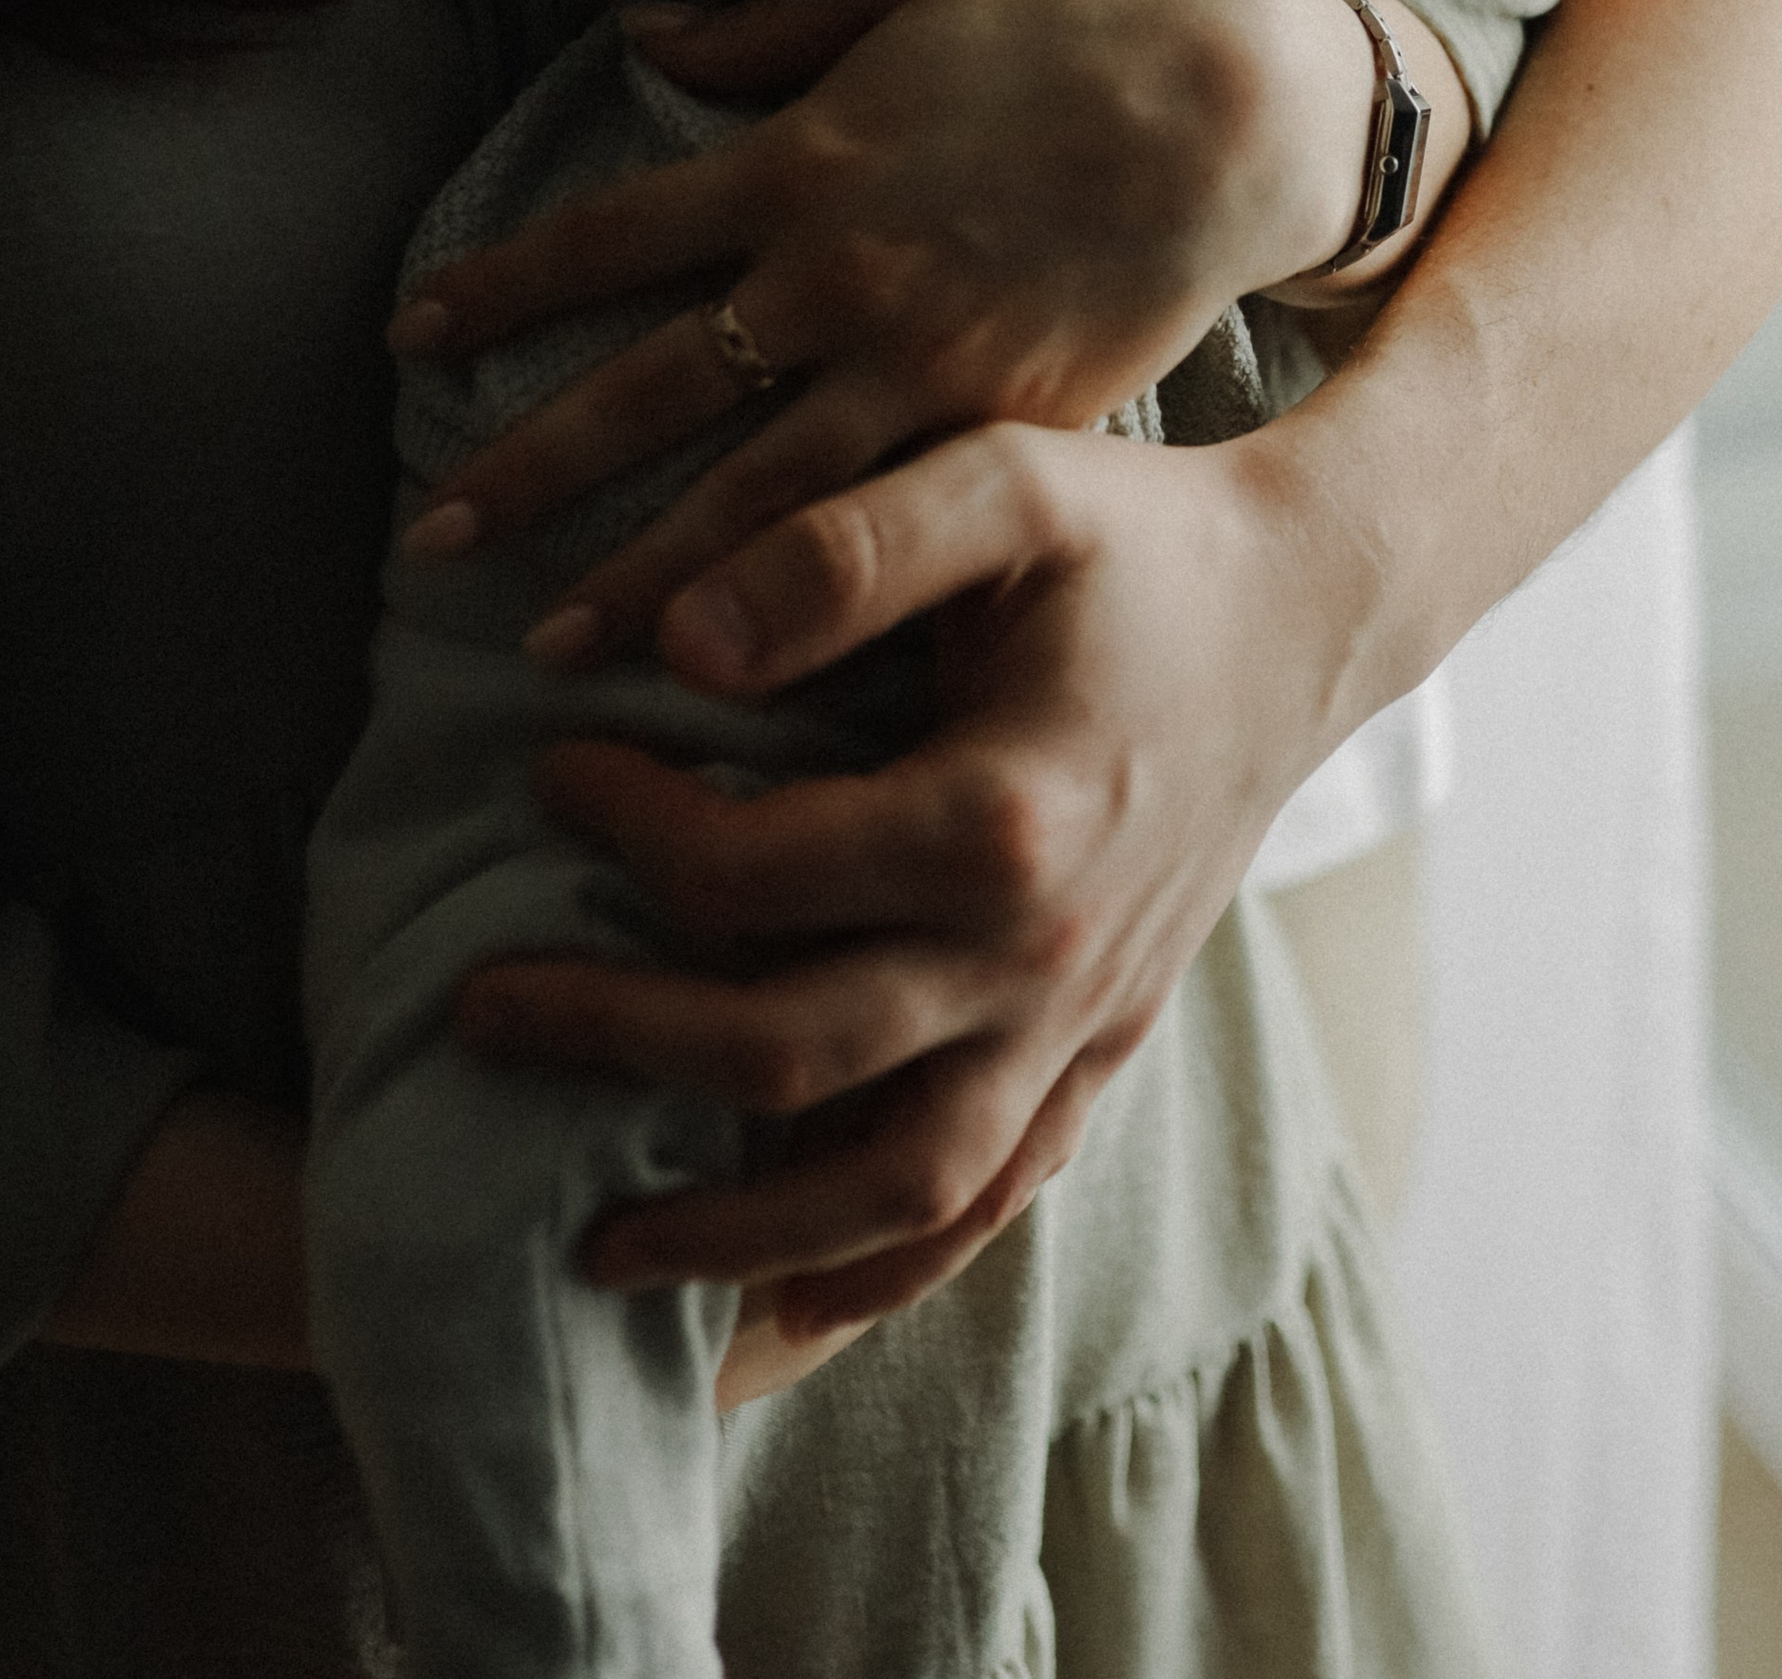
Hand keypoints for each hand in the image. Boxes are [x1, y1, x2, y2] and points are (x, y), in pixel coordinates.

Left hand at [391, 0, 1427, 642]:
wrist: (1239, 106)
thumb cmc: (1068, 18)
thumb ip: (760, 22)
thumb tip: (638, 35)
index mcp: (799, 157)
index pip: (608, 237)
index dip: (501, 288)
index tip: (411, 337)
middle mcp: (839, 275)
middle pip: (649, 392)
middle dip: (530, 471)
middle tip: (428, 541)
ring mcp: (921, 366)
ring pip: (750, 497)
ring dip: (642, 575)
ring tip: (550, 648)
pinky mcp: (1005, 427)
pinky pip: (883, 527)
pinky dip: (803, 598)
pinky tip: (743, 660)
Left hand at [455, 416, 1367, 1327]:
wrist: (1303, 612)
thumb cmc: (1137, 535)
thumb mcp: (999, 479)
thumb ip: (836, 549)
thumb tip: (671, 638)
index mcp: (1003, 818)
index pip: (751, 872)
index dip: (622, 829)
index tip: (548, 768)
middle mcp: (1044, 956)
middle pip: (788, 1052)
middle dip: (612, 1042)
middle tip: (478, 1008)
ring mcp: (1081, 1025)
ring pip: (892, 1190)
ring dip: (737, 1237)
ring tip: (597, 1245)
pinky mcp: (1108, 1052)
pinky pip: (989, 1204)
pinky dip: (880, 1271)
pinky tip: (782, 1301)